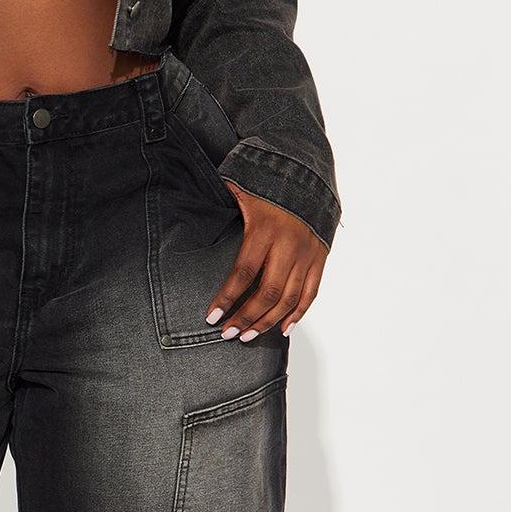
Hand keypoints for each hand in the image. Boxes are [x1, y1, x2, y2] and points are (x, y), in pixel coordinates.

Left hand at [205, 184, 329, 339]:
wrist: (311, 175)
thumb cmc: (269, 184)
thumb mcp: (242, 188)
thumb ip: (221, 200)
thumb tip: (190, 200)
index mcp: (265, 229)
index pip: (243, 273)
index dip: (227, 298)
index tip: (212, 317)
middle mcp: (288, 245)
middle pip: (267, 293)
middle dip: (245, 317)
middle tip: (228, 334)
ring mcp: (307, 254)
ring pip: (288, 298)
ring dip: (268, 321)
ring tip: (248, 336)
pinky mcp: (320, 258)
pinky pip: (311, 292)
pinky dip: (298, 314)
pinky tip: (283, 329)